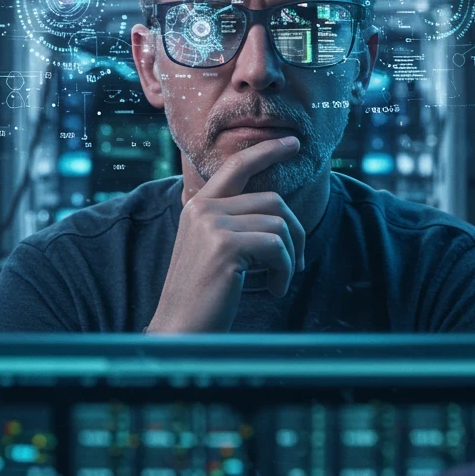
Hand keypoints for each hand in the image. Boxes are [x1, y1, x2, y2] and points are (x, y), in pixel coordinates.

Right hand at [147, 136, 305, 333]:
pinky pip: (277, 248)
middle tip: (293, 264)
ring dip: (289, 258)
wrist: (179, 332)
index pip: (236, 165)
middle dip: (294, 233)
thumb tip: (279, 214)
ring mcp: (212, 225)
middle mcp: (203, 209)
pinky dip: (285, 271)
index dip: (267, 151)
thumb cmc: (203, 298)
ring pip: (279, 225)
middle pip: (273, 202)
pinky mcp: (225, 246)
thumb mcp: (214, 250)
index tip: (292, 143)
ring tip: (278, 282)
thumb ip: (234, 225)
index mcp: (198, 206)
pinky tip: (274, 290)